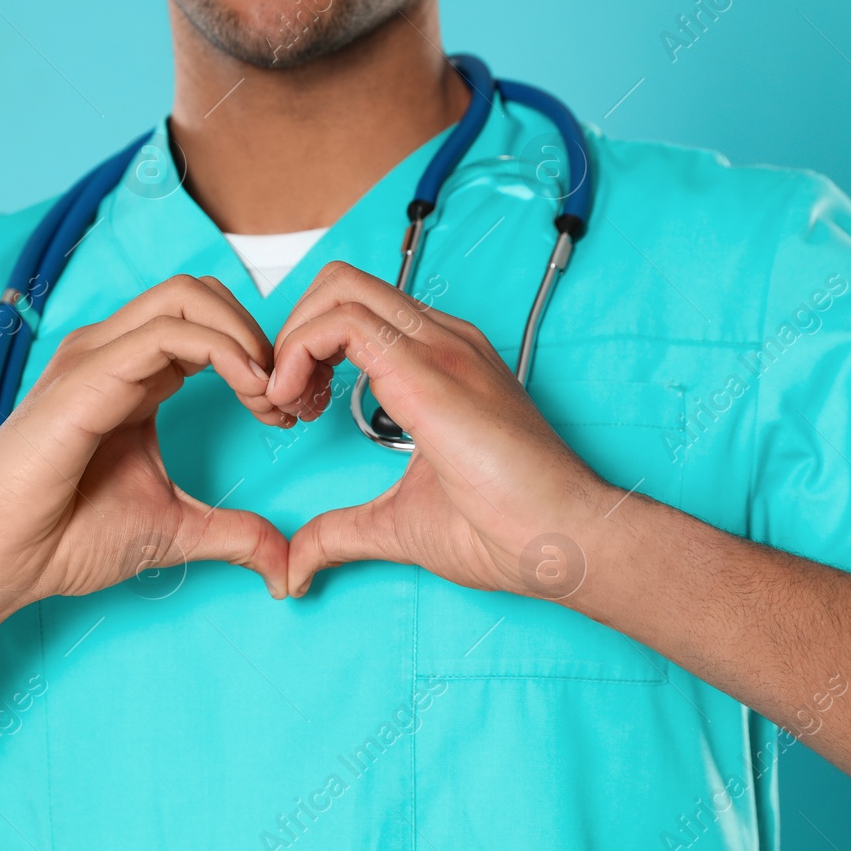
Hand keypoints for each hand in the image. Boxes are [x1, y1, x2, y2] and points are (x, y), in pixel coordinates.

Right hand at [0, 275, 294, 617]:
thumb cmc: (63, 538)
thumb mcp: (174, 531)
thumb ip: (234, 534)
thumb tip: (287, 564)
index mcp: (134, 376)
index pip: (207, 322)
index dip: (258, 357)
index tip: (284, 414)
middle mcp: (114, 354)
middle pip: (201, 293)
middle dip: (256, 334)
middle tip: (283, 397)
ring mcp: (97, 358)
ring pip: (188, 296)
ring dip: (245, 338)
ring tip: (267, 396)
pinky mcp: (87, 376)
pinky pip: (167, 334)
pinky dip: (222, 352)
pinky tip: (247, 393)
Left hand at [267, 262, 615, 599]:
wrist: (564, 539)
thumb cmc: (508, 529)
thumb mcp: (398, 523)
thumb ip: (341, 533)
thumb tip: (295, 566)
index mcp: (439, 362)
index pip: (356, 310)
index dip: (307, 349)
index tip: (297, 411)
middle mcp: (440, 341)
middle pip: (340, 284)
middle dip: (290, 333)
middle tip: (285, 403)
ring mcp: (439, 348)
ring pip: (338, 289)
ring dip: (289, 342)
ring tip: (288, 407)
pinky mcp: (429, 370)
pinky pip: (343, 322)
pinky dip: (297, 353)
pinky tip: (298, 407)